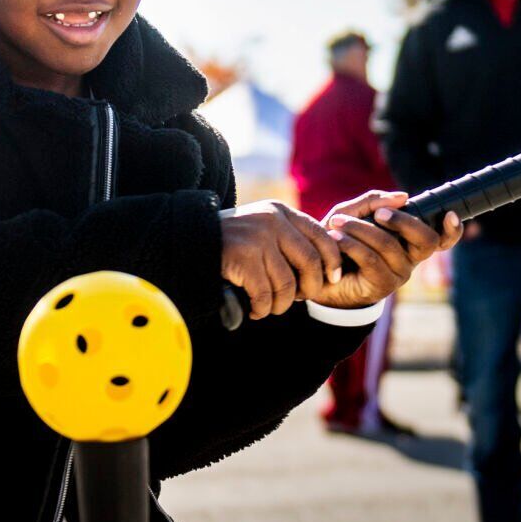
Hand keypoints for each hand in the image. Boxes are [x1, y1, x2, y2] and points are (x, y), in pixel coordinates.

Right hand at [220, 201, 343, 320]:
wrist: (187, 242)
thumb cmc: (230, 244)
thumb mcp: (262, 230)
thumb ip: (289, 239)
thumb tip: (326, 269)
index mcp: (280, 211)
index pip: (321, 236)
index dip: (333, 261)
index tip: (332, 280)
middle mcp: (272, 220)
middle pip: (310, 262)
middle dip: (309, 289)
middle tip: (298, 300)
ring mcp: (257, 238)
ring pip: (287, 284)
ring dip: (281, 305)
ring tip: (269, 307)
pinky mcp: (242, 257)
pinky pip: (265, 294)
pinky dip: (262, 309)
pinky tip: (254, 310)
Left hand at [311, 191, 461, 310]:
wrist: (318, 271)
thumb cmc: (338, 238)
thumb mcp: (353, 213)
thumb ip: (374, 201)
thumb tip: (403, 197)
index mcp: (410, 240)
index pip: (442, 239)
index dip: (453, 230)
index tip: (450, 214)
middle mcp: (411, 258)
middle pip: (426, 240)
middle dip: (403, 221)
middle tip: (379, 214)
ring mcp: (399, 274)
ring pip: (390, 246)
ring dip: (361, 229)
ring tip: (338, 223)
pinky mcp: (381, 286)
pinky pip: (371, 260)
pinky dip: (351, 244)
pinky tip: (336, 238)